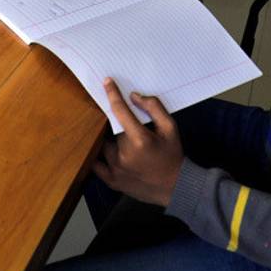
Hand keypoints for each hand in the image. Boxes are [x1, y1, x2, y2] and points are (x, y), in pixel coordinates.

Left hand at [92, 78, 183, 206]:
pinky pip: (96, 164)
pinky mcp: (111, 181)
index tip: (106, 82)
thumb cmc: (172, 155)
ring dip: (112, 142)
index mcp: (140, 140)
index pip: (120, 111)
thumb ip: (154, 109)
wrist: (175, 187)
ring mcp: (116, 169)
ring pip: (105, 145)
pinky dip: (100, 157)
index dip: (113, 94)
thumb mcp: (171, 129)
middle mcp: (124, 154)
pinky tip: (109, 154)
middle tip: (131, 131)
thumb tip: (134, 96)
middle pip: (112, 130)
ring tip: (128, 147)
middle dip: (120, 126)